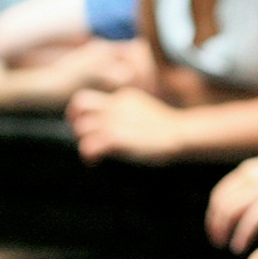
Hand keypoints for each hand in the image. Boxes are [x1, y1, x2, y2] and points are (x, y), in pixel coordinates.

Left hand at [66, 86, 184, 164]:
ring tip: (91, 153)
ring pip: (82, 127)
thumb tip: (125, 125)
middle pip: (80, 103)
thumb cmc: (170, 128)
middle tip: (82, 134)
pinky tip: (94, 162)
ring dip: (83, 140)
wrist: (182, 133)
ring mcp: (114, 122)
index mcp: (123, 96)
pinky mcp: (116, 138)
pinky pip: (89, 145)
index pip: (94, 97)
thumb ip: (132, 112)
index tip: (91, 124)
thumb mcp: (147, 110)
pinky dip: (88, 155)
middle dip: (75, 119)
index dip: (87, 111)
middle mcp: (115, 106)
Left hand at [206, 141, 257, 252]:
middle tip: (218, 242)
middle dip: (216, 226)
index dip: (214, 214)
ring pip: (231, 213)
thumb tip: (257, 207)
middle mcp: (253, 177)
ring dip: (224, 232)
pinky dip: (242, 236)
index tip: (217, 229)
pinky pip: (251, 221)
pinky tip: (240, 247)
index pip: (220, 194)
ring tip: (227, 246)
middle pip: (222, 205)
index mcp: (250, 169)